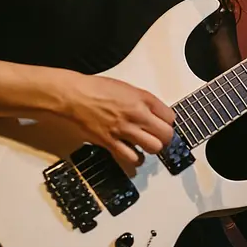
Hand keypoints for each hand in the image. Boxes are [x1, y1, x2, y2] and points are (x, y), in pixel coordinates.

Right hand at [56, 71, 174, 175]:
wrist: (75, 96)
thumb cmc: (97, 89)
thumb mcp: (127, 88)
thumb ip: (143, 101)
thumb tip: (155, 114)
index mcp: (143, 98)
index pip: (170, 116)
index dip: (168, 121)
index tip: (163, 123)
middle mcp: (137, 114)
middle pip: (166, 134)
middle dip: (165, 137)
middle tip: (158, 136)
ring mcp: (125, 130)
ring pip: (154, 148)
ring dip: (152, 148)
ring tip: (146, 145)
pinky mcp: (111, 142)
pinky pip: (132, 158)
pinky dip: (136, 159)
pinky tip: (134, 154)